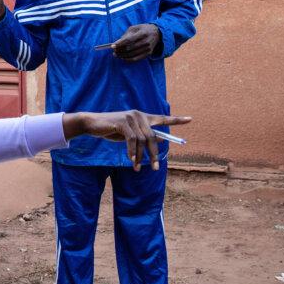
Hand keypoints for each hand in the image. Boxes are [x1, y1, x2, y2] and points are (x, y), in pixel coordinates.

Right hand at [70, 111, 190, 170]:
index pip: (162, 118)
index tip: (190, 119)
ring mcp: (131, 118)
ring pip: (142, 141)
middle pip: (153, 137)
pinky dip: (132, 152)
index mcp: (142, 117)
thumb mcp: (129, 134)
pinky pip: (132, 140)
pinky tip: (130, 160)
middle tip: (155, 167)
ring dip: (140, 157)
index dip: (177, 120)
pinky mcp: (123, 122)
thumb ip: (144, 137)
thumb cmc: (111, 129)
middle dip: (154, 154)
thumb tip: (162, 142)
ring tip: (137, 167)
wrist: (92, 124)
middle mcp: (139, 115)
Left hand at [110, 24, 160, 61]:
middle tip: (114, 50)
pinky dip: (128, 59)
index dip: (120, 43)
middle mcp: (146, 41)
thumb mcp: (135, 28)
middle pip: (130, 48)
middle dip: (120, 50)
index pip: (129, 40)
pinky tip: (122, 58)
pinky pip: (136, 59)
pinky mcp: (148, 54)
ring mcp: (148, 48)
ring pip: (132, 54)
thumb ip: (126, 35)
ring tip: (116, 54)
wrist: (157, 33)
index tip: (112, 46)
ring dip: (122, 55)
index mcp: (143, 33)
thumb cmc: (143, 29)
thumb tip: (117, 43)